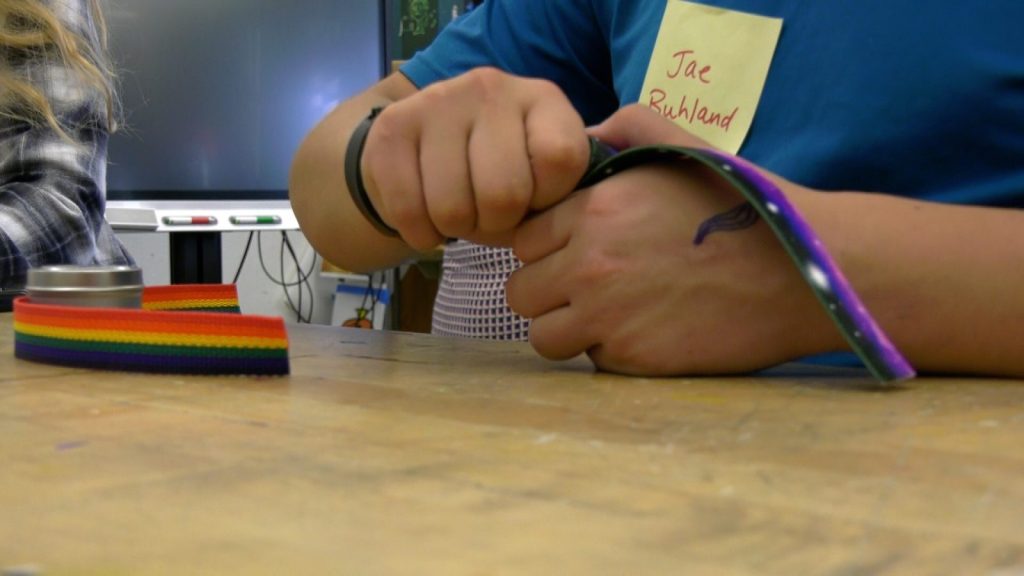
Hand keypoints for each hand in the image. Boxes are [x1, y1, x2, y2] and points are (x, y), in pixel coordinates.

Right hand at [359, 68, 590, 250]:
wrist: (424, 152)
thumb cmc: (499, 175)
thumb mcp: (542, 180)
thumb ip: (557, 198)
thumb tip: (549, 228)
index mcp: (542, 99)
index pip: (561, 158)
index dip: (548, 198)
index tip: (535, 199)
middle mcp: (491, 88)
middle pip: (505, 192)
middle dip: (497, 224)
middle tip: (489, 216)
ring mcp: (438, 101)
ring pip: (453, 208)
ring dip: (456, 230)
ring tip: (459, 214)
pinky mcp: (393, 127)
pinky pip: (408, 210)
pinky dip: (420, 234)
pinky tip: (427, 221)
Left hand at [506, 105, 842, 374]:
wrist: (803, 274)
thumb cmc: (744, 208)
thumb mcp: (686, 147)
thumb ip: (629, 128)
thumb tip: (586, 133)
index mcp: (596, 208)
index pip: (524, 238)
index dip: (547, 246)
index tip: (575, 250)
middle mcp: (590, 263)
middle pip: (521, 290)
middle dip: (549, 289)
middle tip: (589, 286)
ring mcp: (608, 316)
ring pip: (542, 335)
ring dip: (567, 327)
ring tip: (606, 315)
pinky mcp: (632, 360)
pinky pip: (589, 360)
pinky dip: (607, 352)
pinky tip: (644, 333)